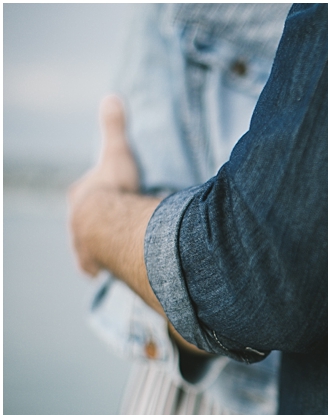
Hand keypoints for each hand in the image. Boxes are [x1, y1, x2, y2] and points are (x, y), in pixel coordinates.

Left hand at [68, 95, 139, 275]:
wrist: (110, 224)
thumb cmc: (113, 188)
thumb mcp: (117, 152)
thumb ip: (115, 127)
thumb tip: (112, 96)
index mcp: (79, 195)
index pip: (85, 193)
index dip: (98, 193)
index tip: (111, 196)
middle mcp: (75, 220)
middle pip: (84, 219)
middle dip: (96, 222)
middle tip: (114, 223)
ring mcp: (81, 242)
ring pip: (84, 243)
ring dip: (94, 245)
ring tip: (109, 247)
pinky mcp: (90, 261)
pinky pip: (90, 265)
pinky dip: (95, 267)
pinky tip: (99, 271)